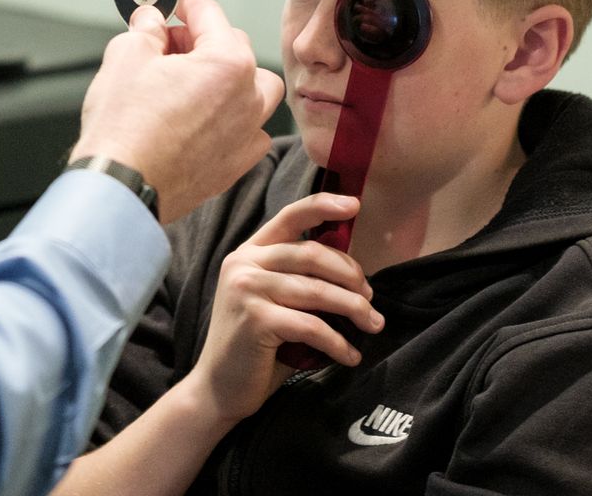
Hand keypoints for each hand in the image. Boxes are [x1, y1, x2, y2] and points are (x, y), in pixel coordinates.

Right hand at [73, 0, 284, 222]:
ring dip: (226, 77)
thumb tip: (152, 21)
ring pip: (252, 90)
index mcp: (228, 63)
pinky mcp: (235, 165)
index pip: (209, 13)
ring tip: (188, 79)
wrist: (119, 189)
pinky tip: (198, 117)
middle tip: (164, 40)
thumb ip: (147, 28)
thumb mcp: (126, 55)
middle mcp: (247, 98)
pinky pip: (247, 130)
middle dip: (200, 38)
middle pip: (234, 48)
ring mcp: (245, 135)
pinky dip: (229, 118)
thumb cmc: (123, 129)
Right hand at [184, 192, 381, 422]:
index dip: (323, 206)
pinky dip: (338, 343)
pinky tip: (350, 356)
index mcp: (249, 252)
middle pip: (312, 254)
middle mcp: (244, 264)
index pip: (289, 217)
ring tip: (373, 326)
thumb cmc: (254, 345)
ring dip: (354, 309)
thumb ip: (298, 278)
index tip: (354, 204)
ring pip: (317, 290)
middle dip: (351, 275)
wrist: (218, 388)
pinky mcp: (255, 320)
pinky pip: (311, 325)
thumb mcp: (272, 300)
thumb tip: (353, 271)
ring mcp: (246, 290)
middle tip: (371, 300)